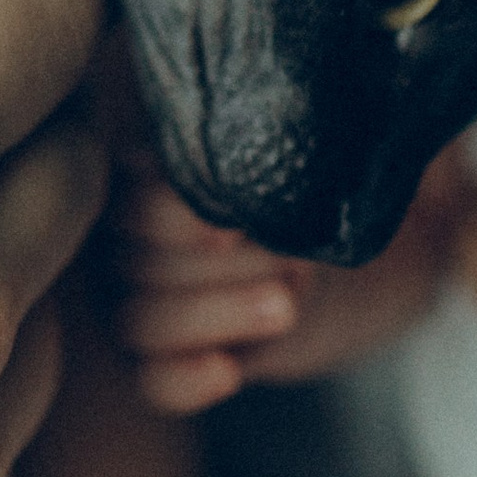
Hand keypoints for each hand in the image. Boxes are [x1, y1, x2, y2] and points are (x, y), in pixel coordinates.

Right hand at [110, 148, 468, 413]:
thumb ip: (292, 133)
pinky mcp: (170, 361)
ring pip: (139, 321)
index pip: (126, 201)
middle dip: (214, 267)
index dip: (172, 216)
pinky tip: (227, 373)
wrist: (353, 257)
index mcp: (139, 175)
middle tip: (286, 259)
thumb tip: (335, 94)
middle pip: (134, 262)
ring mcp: (139, 302)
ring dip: (212, 316)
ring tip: (285, 305)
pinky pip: (154, 381)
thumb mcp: (306, 150)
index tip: (234, 226)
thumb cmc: (316, 184)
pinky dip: (184, 380)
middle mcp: (124, 239)